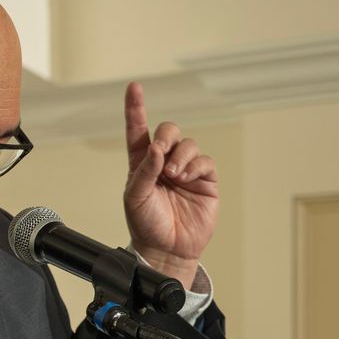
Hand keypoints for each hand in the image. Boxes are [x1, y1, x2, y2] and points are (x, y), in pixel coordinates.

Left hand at [122, 81, 218, 287]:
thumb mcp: (135, 197)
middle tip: (161, 153)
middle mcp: (164, 163)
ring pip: (189, 144)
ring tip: (174, 176)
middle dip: (166, 136)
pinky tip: (186, 179)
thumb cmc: (147, 225)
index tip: (134, 88)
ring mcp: (185, 170)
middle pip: (169, 131)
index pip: (138, 131)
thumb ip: (144, 171)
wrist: (167, 250)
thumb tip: (157, 149)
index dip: (136, 109)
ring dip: (181, 156)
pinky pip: (204, 162)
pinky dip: (195, 166)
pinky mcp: (204, 181)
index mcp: (142, 164)